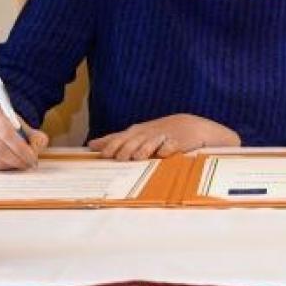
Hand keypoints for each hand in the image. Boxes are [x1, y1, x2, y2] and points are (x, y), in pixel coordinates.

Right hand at [0, 104, 48, 170]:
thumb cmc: (14, 127)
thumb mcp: (27, 127)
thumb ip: (36, 137)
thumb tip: (36, 149)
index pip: (6, 132)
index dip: (21, 148)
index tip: (33, 157)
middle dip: (17, 159)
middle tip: (30, 164)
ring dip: (12, 165)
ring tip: (23, 163)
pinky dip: (5, 168)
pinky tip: (13, 164)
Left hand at [88, 114, 240, 160]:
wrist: (193, 127)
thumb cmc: (161, 133)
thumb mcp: (139, 135)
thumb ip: (116, 140)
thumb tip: (92, 145)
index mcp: (139, 132)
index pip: (122, 137)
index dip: (113, 144)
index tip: (104, 154)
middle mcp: (150, 133)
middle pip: (135, 140)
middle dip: (126, 148)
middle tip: (118, 158)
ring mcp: (165, 136)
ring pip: (153, 142)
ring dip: (145, 149)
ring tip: (137, 157)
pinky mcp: (180, 142)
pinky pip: (173, 145)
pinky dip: (168, 149)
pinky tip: (163, 154)